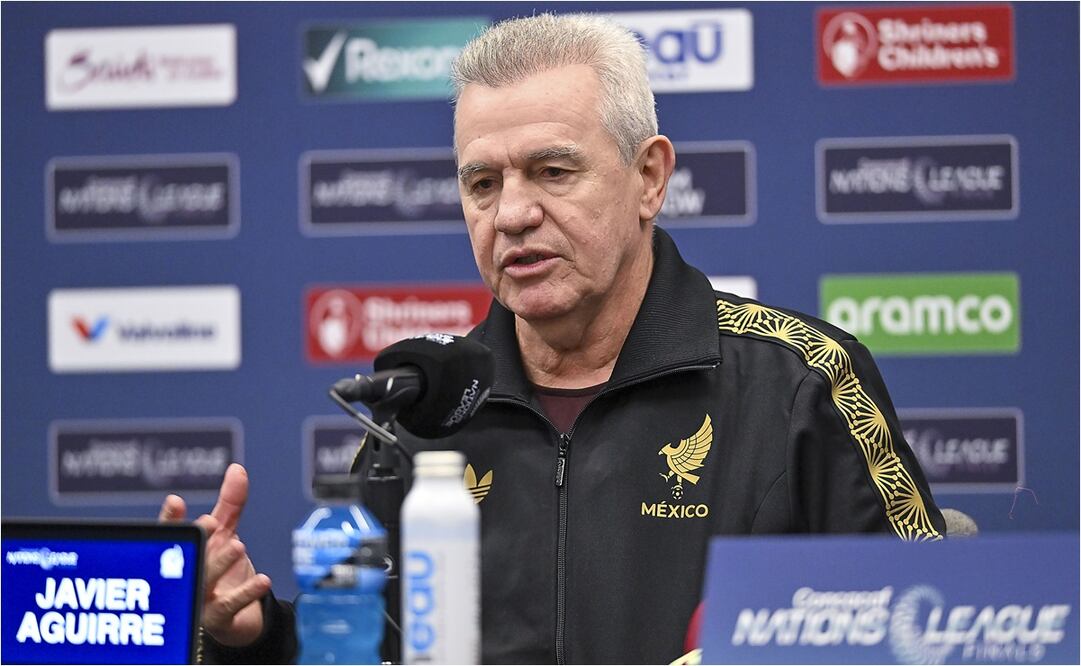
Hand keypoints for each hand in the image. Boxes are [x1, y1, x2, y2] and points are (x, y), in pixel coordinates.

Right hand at [159, 463, 272, 646]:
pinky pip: (229, 607)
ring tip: (238, 546)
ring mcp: (198, 600)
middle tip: (208, 521)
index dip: (171, 519)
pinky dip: (245, 593)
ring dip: (219, 563)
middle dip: (196, 540)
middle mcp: (185, 577)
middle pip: (186, 558)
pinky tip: (263, 580)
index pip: (172, 535)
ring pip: (205, 581)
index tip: (176, 500)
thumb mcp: (226, 534)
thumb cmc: (222, 571)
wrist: (236, 616)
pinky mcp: (217, 620)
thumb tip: (238, 469)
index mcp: (183, 553)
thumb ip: (229, 504)